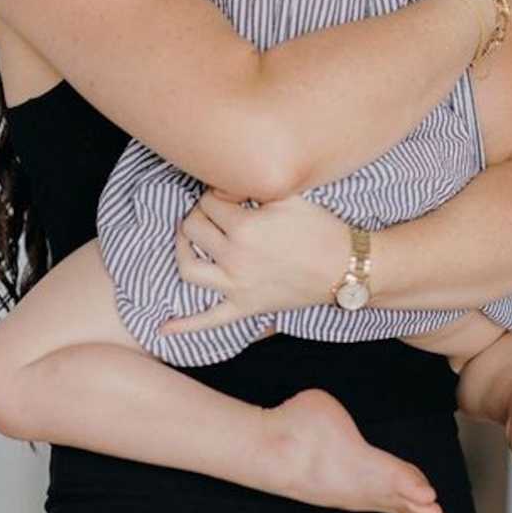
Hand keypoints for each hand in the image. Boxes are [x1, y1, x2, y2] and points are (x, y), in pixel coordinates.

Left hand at [158, 190, 348, 334]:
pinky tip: (164, 328)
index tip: (232, 192)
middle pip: (195, 228)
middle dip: (201, 212)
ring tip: (186, 237)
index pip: (210, 201)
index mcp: (244, 228)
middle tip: (216, 208)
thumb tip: (226, 183)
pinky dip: (185, 326)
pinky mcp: (245, 308)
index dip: (218, 192)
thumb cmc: (321, 228)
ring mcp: (237, 287)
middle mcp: (235, 259)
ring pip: (189, 268)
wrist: (347, 268)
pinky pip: (209, 320)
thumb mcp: (290, 196)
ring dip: (181, 250)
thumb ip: (255, 185)